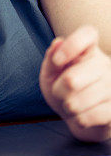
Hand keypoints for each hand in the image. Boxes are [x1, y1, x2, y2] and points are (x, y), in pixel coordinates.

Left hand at [39, 24, 110, 141]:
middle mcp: (105, 65)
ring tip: (72, 106)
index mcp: (89, 51)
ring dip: (68, 107)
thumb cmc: (63, 90)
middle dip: (58, 91)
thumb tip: (58, 42)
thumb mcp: (51, 73)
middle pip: (72, 79)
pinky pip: (91, 116)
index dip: (71, 45)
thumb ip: (51, 59)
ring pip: (80, 100)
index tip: (57, 61)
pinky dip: (79, 121)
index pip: (88, 34)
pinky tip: (82, 117)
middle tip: (61, 93)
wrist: (79, 117)